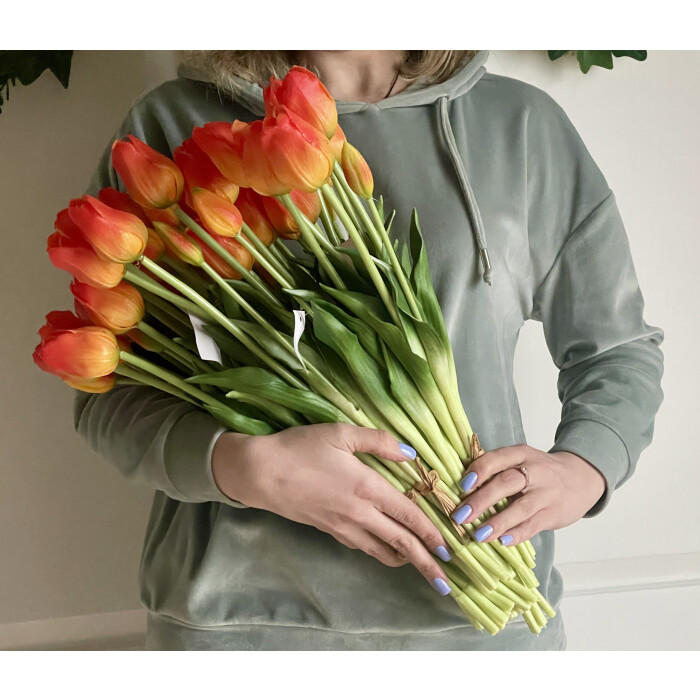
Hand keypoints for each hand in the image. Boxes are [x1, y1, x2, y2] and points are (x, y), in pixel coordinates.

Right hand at [211, 423, 452, 594]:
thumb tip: (410, 453)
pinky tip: (385, 549)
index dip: (432, 533)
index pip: (408, 515)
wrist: (260, 473)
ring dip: (403, 560)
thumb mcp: (340, 433)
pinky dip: (379, 552)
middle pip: (400, 542)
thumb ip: (378, 441)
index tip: (450, 549)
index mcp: (367, 487)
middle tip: (445, 581)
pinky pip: (361, 546)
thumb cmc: (299, 448)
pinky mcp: (328, 530)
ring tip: (420, 565)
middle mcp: (359, 513)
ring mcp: (342, 526)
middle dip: (425, 563)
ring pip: (380, 550)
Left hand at [451, 445, 605, 545]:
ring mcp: (546, 494)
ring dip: (497, 522)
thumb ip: (495, 468)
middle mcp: (535, 471)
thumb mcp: (520, 460)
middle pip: (506, 484)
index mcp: (521, 454)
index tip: (462, 486)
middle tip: (460, 516)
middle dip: (481, 500)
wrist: (580, 478)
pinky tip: (502, 541)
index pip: (497, 459)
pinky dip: (517, 534)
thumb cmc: (539, 471)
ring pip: (520, 508)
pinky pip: (533, 525)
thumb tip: (458, 480)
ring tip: (478, 535)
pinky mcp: (553, 514)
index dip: (479, 471)